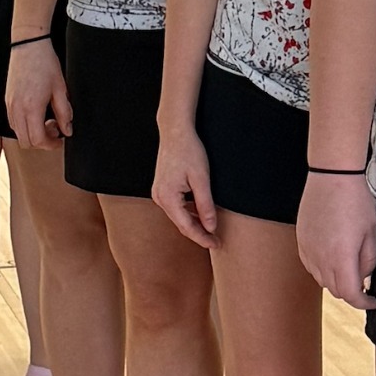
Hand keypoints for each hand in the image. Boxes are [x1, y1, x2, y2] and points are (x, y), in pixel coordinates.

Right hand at [5, 42, 71, 149]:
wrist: (29, 45)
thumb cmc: (45, 63)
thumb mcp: (60, 89)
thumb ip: (64, 112)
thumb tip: (67, 130)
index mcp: (31, 107)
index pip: (38, 139)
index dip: (51, 145)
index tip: (61, 140)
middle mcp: (17, 109)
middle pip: (26, 141)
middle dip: (42, 142)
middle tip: (56, 130)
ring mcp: (10, 105)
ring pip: (18, 133)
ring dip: (33, 133)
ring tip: (47, 119)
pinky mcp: (7, 100)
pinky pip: (14, 122)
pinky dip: (25, 125)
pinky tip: (37, 113)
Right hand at [152, 127, 218, 249]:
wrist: (175, 131)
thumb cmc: (189, 151)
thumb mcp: (201, 178)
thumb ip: (205, 204)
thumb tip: (210, 227)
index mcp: (167, 197)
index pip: (186, 227)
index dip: (202, 238)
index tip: (216, 244)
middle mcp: (159, 198)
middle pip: (181, 224)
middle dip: (199, 233)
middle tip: (217, 240)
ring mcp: (158, 193)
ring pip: (179, 216)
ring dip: (194, 223)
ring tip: (211, 229)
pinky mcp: (162, 188)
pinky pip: (176, 207)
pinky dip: (189, 213)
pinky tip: (200, 213)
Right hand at [296, 174, 375, 310]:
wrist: (332, 175)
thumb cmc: (355, 200)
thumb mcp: (371, 233)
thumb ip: (368, 261)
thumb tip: (363, 276)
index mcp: (341, 257)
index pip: (350, 294)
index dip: (364, 302)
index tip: (372, 300)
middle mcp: (320, 257)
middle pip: (335, 290)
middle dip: (351, 291)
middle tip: (363, 283)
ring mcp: (308, 248)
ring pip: (321, 279)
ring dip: (335, 280)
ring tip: (348, 268)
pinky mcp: (301, 239)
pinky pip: (310, 265)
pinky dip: (322, 268)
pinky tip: (332, 257)